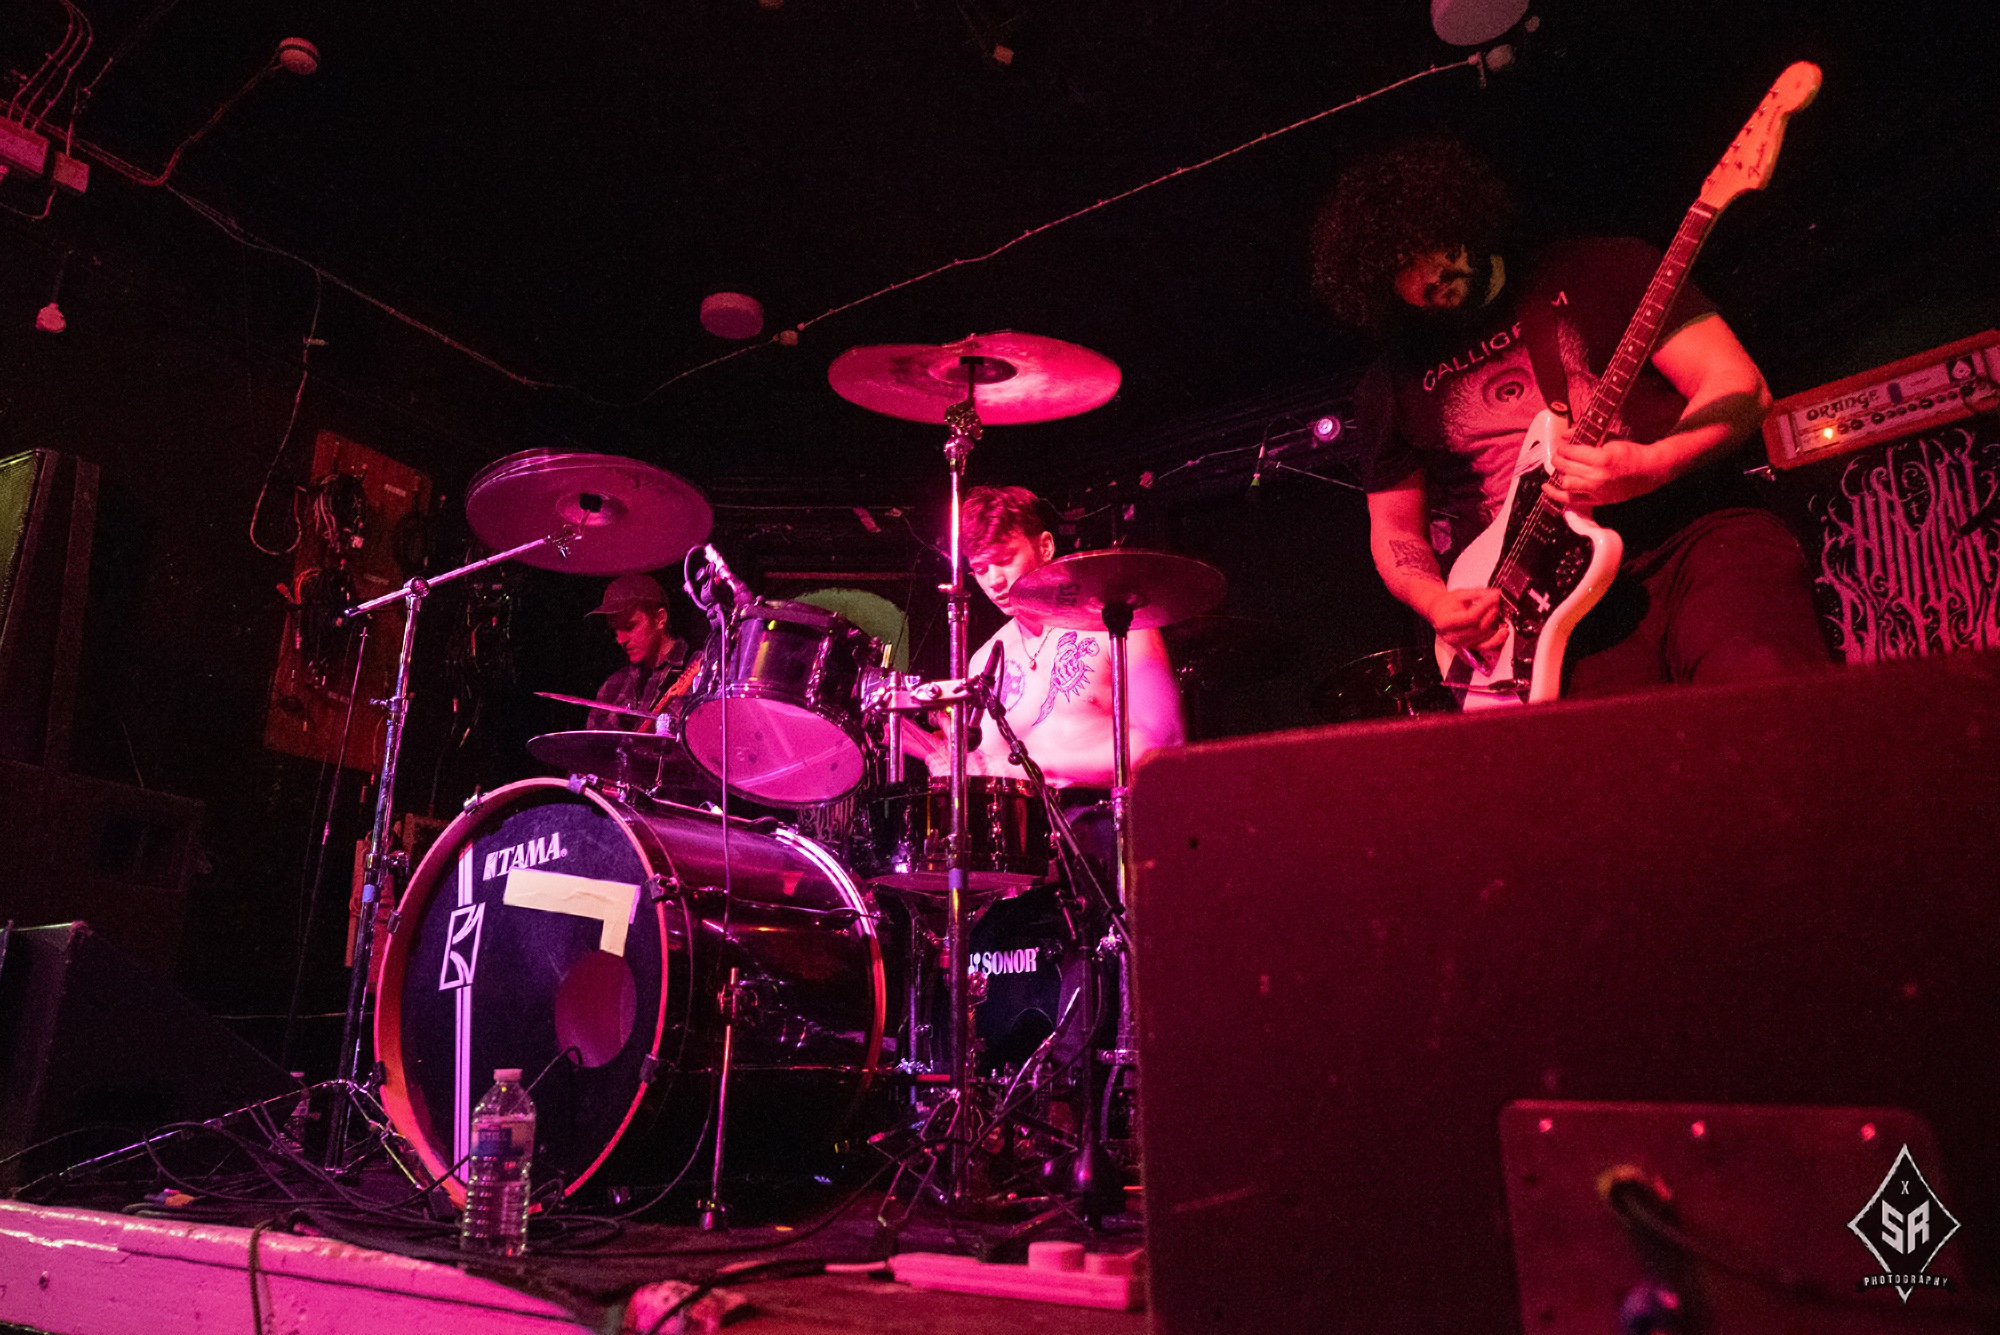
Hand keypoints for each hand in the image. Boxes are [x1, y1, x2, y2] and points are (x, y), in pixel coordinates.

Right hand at [1423, 586, 1506, 650]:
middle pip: (1479, 628)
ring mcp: (1460, 644)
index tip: (1494, 597)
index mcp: (1445, 622)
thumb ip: (1477, 593)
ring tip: (1498, 612)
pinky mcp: (1468, 648)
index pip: (1470, 617)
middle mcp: (1451, 637)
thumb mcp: (1459, 594)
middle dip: (1492, 614)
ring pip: (1484, 637)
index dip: (1485, 607)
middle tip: (1497, 602)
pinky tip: (1503, 631)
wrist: (1439, 613)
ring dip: (1496, 624)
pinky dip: (1497, 640)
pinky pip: (1485, 647)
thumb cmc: (1447, 604)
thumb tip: (1495, 594)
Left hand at [1543, 437, 1659, 507]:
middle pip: (1566, 467)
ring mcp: (1597, 491)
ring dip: (1558, 474)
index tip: (1561, 444)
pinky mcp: (1598, 500)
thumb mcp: (1610, 439)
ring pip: (1566, 483)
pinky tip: (1548, 489)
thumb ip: (1586, 436)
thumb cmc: (1630, 453)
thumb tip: (1565, 435)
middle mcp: (1597, 476)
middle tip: (1557, 454)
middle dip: (1557, 458)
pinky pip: (1572, 501)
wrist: (1649, 471)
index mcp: (1601, 459)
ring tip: (1558, 468)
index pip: (1571, 452)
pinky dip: (1557, 495)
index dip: (1562, 447)